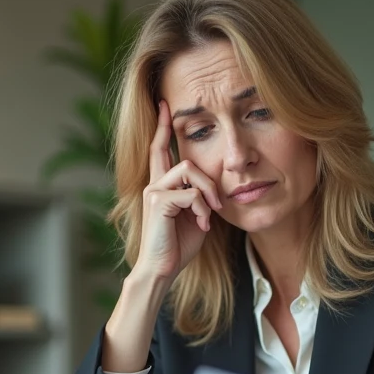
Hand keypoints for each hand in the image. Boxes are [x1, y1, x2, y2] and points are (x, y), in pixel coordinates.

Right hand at [132, 100, 222, 283]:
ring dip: (208, 193)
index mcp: (162, 185)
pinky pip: (190, 193)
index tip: (165, 104)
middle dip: (208, 179)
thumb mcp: (197, 216)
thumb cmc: (179, 246)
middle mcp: (154, 183)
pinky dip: (202, 210)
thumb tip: (214, 188)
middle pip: (185, 158)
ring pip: (190, 170)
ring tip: (211, 216)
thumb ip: (201, 197)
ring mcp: (154, 191)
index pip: (160, 147)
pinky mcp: (158, 201)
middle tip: (219, 204)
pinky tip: (202, 226)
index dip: (163, 125)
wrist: (163, 270)